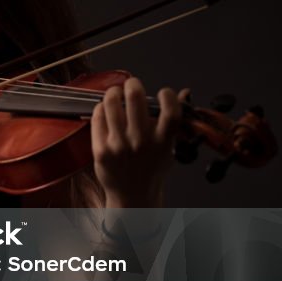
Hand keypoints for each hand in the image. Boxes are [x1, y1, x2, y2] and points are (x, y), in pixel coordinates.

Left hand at [91, 77, 189, 207]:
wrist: (132, 196)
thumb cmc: (151, 170)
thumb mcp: (168, 148)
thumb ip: (173, 123)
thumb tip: (183, 93)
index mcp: (163, 142)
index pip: (171, 110)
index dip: (168, 95)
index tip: (163, 92)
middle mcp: (141, 142)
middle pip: (136, 99)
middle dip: (133, 84)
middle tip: (132, 84)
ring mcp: (119, 146)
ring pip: (112, 104)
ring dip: (113, 92)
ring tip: (115, 92)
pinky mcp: (101, 150)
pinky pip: (98, 118)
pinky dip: (101, 108)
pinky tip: (104, 108)